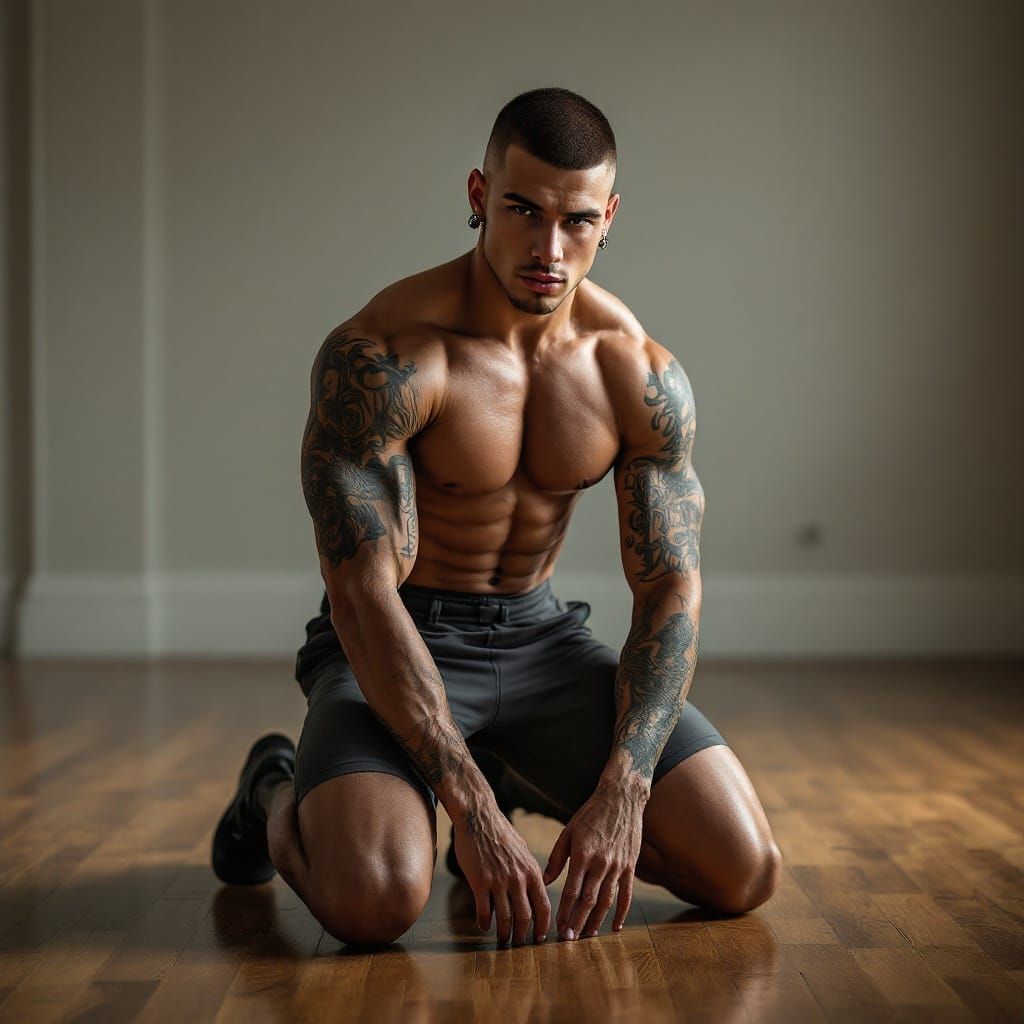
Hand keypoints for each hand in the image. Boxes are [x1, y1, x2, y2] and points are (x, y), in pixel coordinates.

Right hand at [453, 806, 551, 945]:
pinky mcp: (480, 881)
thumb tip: (537, 890)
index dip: (542, 926)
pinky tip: (483, 926)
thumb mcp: (523, 852)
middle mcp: (518, 878)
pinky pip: (484, 910)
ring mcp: (498, 880)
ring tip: (502, 940)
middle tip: (519, 945)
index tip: (539, 938)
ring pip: (505, 918)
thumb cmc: (501, 834)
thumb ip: (530, 872)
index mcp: (531, 871)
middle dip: (523, 935)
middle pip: (525, 917)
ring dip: (504, 933)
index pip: (543, 906)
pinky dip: (484, 922)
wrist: (479, 818)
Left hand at [542, 783, 644, 938]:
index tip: (558, 927)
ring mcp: (617, 866)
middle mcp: (600, 862)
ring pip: (607, 901)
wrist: (621, 798)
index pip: (571, 890)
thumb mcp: (569, 831)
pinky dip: (622, 913)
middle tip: (570, 940)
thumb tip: (544, 880)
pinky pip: (626, 894)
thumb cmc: (590, 814)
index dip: (564, 911)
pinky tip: (616, 927)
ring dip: (597, 921)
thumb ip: (557, 858)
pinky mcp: (630, 866)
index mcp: (582, 854)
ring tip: (588, 936)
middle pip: (588, 900)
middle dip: (578, 922)